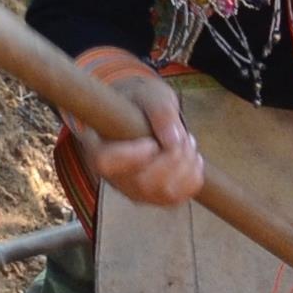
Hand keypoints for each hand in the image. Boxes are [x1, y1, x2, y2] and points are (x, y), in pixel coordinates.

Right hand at [77, 70, 204, 206]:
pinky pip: (178, 198)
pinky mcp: (154, 198)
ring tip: (188, 142)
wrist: (144, 115)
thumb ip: (160, 111)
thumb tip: (173, 140)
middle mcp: (113, 176)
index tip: (151, 142)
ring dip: (186, 166)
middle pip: (142, 183)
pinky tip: (192, 158)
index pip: (106, 163)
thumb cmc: (140, 102)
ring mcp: (134, 191)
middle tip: (182, 135)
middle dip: (172, 158)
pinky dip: (193, 178)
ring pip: (163, 193)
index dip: (131, 156)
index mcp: (99, 147)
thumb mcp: (149, 94)